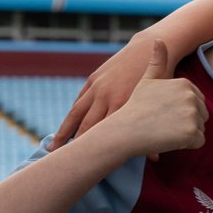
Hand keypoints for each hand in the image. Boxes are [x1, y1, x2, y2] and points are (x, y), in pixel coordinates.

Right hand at [52, 33, 158, 149]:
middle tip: (59, 160)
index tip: (83, 164)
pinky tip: (66, 126)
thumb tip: (156, 159)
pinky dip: (73, 113)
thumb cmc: (159, 80)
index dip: (92, 150)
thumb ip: (154, 131)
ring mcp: (98, 86)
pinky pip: (80, 99)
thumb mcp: (158, 104)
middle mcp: (107, 96)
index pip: (104, 133)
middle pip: (86, 125)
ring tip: (53, 146)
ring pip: (76, 112)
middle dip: (72, 144)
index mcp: (123, 104)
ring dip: (64, 130)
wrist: (148, 48)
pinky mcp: (94, 78)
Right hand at [111, 39, 207, 158]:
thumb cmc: (134, 107)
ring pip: (200, 129)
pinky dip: (186, 144)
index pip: (198, 103)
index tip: (165, 114)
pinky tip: (169, 139)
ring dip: (185, 134)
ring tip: (164, 131)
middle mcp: (191, 96)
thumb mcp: (147, 80)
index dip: (182, 112)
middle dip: (186, 124)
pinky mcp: (191, 132)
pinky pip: (199, 142)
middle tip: (164, 124)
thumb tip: (159, 39)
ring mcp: (192, 113)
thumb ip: (157, 61)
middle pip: (202, 116)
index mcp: (184, 84)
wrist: (123, 130)